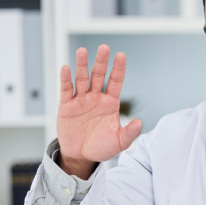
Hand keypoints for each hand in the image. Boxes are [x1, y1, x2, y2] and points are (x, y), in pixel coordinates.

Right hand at [57, 45, 142, 176]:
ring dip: (82, 65)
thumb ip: (130, 133)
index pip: (115, 82)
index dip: (118, 69)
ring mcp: (81, 100)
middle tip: (104, 48)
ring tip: (82, 51)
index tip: (121, 55)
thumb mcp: (119, 142)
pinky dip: (65, 79)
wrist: (81, 156)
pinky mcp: (67, 106)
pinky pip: (66, 90)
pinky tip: (66, 68)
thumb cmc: (102, 147)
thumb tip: (139, 122)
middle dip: (101, 62)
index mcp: (110, 103)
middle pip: (99, 76)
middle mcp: (96, 98)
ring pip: (82, 79)